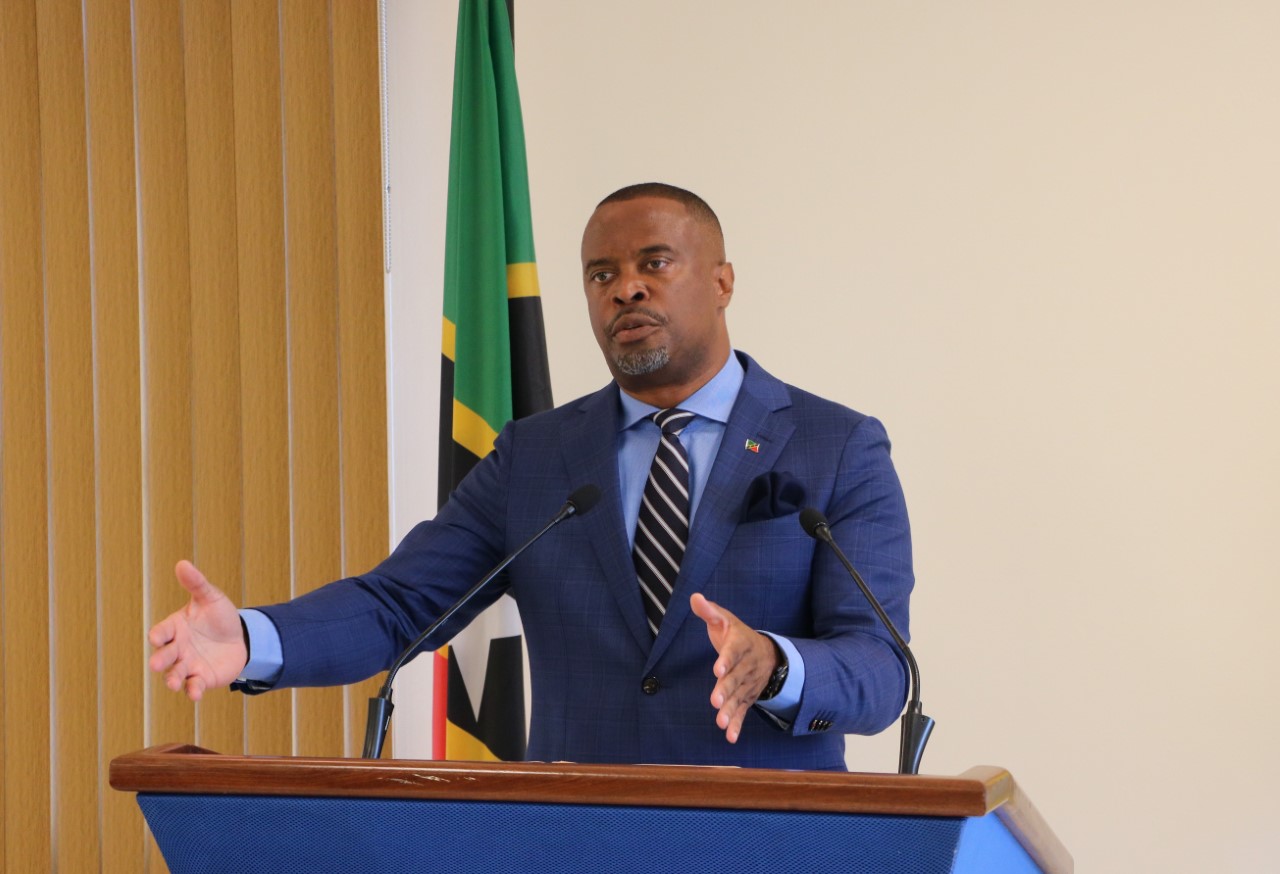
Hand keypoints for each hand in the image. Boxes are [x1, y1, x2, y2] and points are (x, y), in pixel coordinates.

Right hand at [147, 560, 247, 700]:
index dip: (158, 635)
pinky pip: (194, 686)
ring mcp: (188, 665)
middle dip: (160, 660)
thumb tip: (182, 563)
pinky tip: (195, 694)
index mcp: (175, 627)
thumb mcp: (211, 597)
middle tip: (156, 665)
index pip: (161, 632)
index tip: (157, 638)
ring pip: (175, 674)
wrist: (240, 637)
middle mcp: (177, 648)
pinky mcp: (202, 678)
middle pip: (164, 655)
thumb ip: (197, 584)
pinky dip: (192, 690)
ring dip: (172, 679)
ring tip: (172, 683)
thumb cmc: (219, 616)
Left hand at [689, 592, 778, 742]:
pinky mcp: (747, 698)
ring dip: (730, 710)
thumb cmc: (737, 634)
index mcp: (740, 645)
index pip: (733, 652)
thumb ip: (709, 611)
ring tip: (720, 722)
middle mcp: (746, 666)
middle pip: (736, 679)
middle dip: (726, 690)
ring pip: (739, 698)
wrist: (767, 653)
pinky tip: (729, 737)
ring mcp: (748, 684)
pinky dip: (737, 725)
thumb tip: (694, 597)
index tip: (718, 669)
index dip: (726, 661)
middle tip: (715, 701)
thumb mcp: (725, 619)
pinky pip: (743, 712)